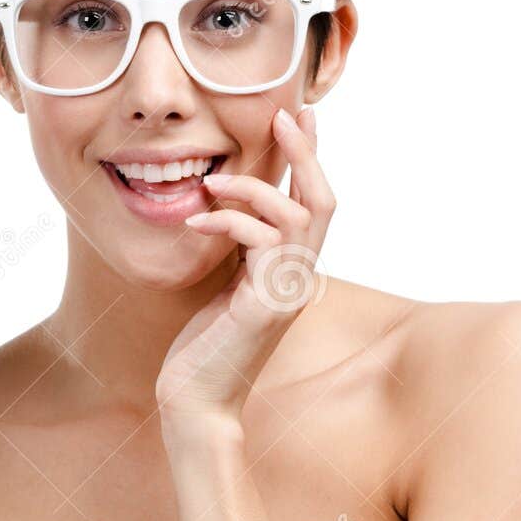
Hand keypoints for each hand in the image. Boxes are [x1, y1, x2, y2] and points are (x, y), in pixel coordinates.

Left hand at [156, 105, 334, 422]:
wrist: (195, 404)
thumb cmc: (204, 350)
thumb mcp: (225, 287)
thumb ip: (241, 252)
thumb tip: (235, 211)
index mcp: (292, 272)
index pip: (314, 205)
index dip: (310, 159)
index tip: (299, 116)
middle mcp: (300, 280)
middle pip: (324, 201)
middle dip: (306, 154)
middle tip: (285, 116)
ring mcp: (287, 293)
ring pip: (299, 216)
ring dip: (254, 189)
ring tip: (213, 183)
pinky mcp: (266, 305)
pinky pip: (261, 242)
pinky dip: (230, 221)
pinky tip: (197, 219)